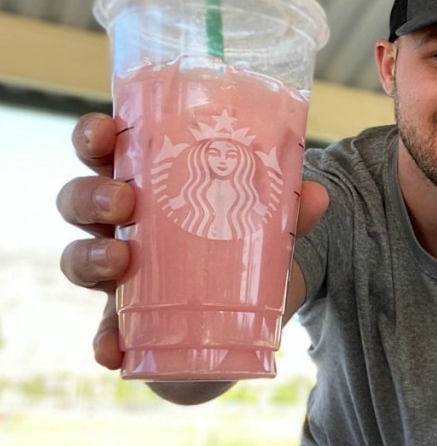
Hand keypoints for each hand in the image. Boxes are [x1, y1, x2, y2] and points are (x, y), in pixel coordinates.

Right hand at [56, 112, 328, 370]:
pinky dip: (103, 341)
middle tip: (125, 200)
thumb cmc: (242, 247)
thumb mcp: (268, 224)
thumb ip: (291, 210)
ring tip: (120, 259)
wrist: (248, 319)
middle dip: (91, 195)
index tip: (105, 131)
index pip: (105, 151)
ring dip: (89, 256)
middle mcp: (120, 226)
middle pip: (78, 200)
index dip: (93, 137)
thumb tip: (315, 195)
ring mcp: (117, 275)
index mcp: (147, 184)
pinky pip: (102, 333)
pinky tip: (113, 348)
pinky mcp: (126, 324)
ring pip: (77, 258)